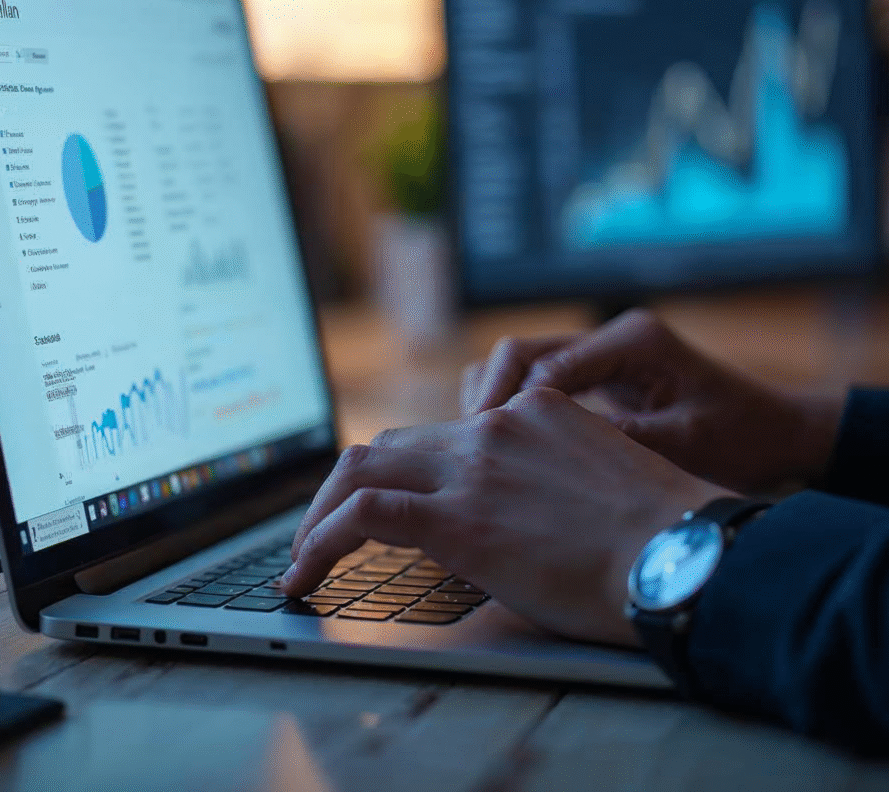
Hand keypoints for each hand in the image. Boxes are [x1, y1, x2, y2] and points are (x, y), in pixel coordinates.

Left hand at [281, 387, 727, 645]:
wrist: (684, 553)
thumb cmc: (658, 536)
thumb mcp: (595, 478)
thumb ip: (543, 475)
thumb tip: (511, 512)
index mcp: (528, 412)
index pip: (439, 434)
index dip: (399, 472)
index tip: (381, 506)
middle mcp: (492, 428)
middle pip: (387, 444)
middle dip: (344, 488)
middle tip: (323, 531)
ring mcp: (473, 467)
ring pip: (363, 468)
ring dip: (320, 514)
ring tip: (302, 559)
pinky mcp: (460, 516)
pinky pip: (366, 515)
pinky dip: (322, 540)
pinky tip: (306, 573)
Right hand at [460, 309, 843, 496]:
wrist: (776, 434)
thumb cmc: (742, 440)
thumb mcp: (684, 447)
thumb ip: (617, 443)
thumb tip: (545, 457)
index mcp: (631, 340)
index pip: (543, 362)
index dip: (505, 404)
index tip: (480, 447)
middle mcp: (608, 338)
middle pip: (518, 353)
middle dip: (488, 399)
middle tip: (467, 449)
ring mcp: (599, 353)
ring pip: (518, 364)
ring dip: (496, 402)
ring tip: (481, 452)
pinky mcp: (595, 376)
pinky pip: (535, 383)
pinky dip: (514, 410)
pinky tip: (507, 451)